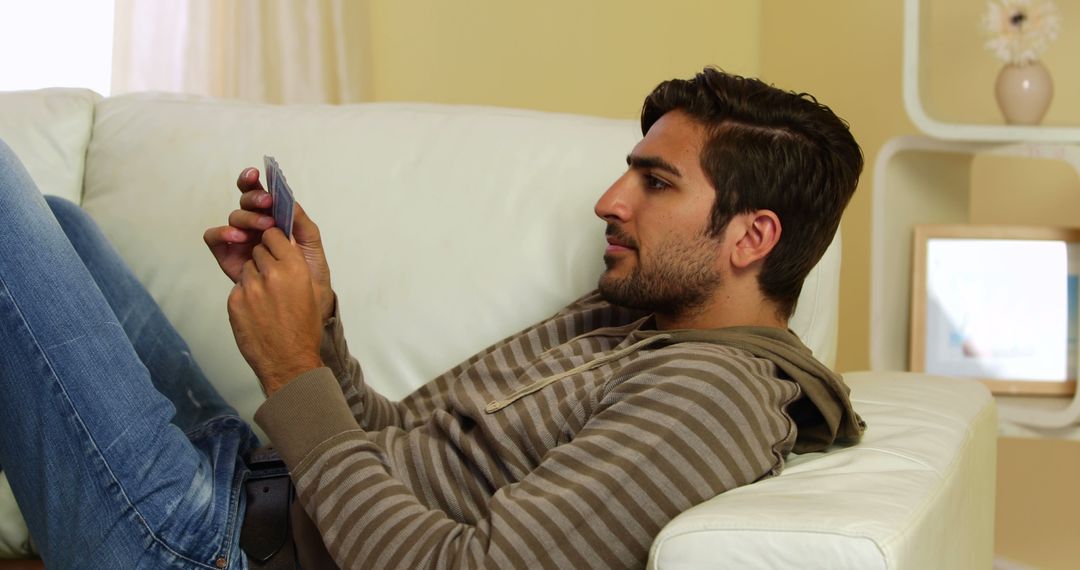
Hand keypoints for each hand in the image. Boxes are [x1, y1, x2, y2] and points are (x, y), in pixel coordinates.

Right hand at [204, 167, 336, 320]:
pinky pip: (214, 238)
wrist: (303, 307)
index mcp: (276, 220)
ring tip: (261, 228)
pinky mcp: (228, 256)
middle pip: (245, 202)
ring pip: (234, 217)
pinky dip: (222, 233)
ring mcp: (241, 241)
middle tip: (267, 204)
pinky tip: (238, 238)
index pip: (261, 195)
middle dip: (254, 197)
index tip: (257, 173)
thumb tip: (290, 200)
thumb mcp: (312, 248)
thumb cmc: (310, 277)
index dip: (254, 181)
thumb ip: (302, 224)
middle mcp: (256, 228)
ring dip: (246, 217)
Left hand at [227, 227, 323, 394]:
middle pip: (258, 250)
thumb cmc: (303, 330)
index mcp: (295, 267)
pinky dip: (245, 296)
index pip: (274, 235)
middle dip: (263, 260)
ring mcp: (250, 287)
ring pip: (246, 268)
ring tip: (266, 300)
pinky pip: (238, 288)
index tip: (276, 248)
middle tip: (274, 280)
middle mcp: (271, 273)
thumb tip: (285, 245)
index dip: (274, 241)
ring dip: (253, 278)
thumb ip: (296, 265)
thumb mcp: (312, 291)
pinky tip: (257, 311)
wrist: (289, 361)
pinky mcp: (235, 301)